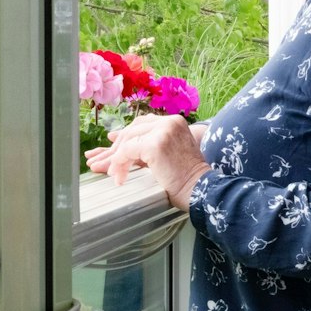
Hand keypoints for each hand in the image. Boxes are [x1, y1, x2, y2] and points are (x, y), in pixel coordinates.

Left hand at [85, 113, 211, 209]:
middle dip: (118, 148)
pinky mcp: (154, 144)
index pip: (143, 123)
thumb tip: (113, 136)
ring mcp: (162, 131)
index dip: (127, 137)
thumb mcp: (169, 152)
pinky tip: (120, 177)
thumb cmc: (186, 176)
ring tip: (116, 175)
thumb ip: (147, 142)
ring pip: (127, 140)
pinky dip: (119, 164)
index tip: (116, 152)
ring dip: (117, 159)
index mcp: (175, 121)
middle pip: (133, 129)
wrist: (199, 189)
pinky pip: (126, 151)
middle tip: (111, 167)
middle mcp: (169, 122)